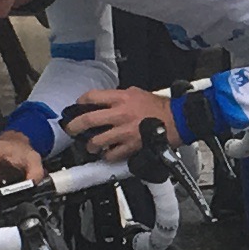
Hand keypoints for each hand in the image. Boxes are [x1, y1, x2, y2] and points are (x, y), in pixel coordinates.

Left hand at [60, 87, 175, 157]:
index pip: (91, 97)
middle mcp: (120, 114)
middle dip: (74, 126)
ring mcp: (124, 131)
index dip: (80, 103)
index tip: (77, 108)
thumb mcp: (137, 93)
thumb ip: (120, 97)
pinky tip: (107, 154)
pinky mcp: (131, 146)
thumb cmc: (160, 107)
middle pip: (88, 120)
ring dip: (90, 145)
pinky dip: (106, 156)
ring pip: (97, 141)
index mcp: (121, 98)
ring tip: (90, 146)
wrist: (177, 120)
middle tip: (71, 130)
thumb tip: (106, 101)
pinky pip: (112, 155)